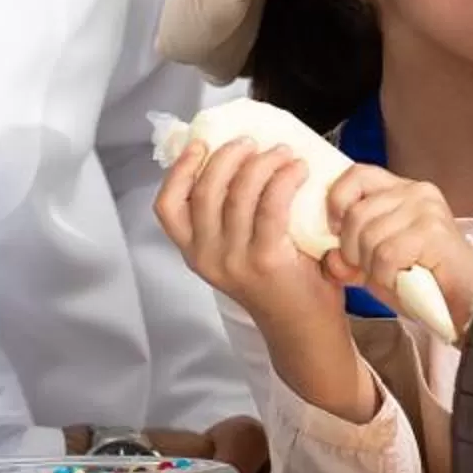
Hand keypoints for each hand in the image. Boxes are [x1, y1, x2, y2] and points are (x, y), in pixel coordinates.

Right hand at [155, 142, 370, 417]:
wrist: (304, 330)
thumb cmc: (281, 283)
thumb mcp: (241, 250)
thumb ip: (233, 216)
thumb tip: (241, 160)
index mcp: (194, 252)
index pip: (167, 207)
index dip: (179, 170)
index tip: (200, 143)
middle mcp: (206, 257)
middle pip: (204, 190)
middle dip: (227, 156)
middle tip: (252, 142)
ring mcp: (233, 261)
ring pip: (237, 193)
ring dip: (261, 162)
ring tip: (283, 152)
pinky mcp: (265, 260)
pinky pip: (269, 206)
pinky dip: (283, 179)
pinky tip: (298, 168)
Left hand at [324, 165, 472, 331]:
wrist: (465, 306)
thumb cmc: (424, 284)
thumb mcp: (374, 265)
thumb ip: (348, 256)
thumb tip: (328, 256)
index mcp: (402, 190)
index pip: (357, 175)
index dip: (337, 201)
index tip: (336, 230)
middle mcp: (416, 192)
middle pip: (356, 213)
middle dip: (354, 251)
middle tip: (374, 269)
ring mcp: (426, 209)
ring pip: (368, 236)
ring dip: (374, 268)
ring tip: (396, 275)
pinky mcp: (433, 232)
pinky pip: (385, 255)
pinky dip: (388, 277)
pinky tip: (405, 280)